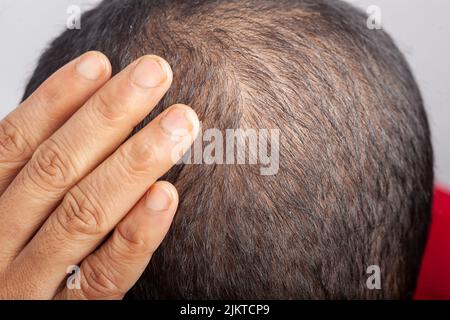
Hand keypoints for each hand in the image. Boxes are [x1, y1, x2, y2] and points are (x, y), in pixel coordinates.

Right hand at [0, 51, 198, 298]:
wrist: (16, 318)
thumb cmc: (17, 263)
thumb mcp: (11, 217)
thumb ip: (33, 181)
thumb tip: (81, 118)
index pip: (13, 145)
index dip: (56, 101)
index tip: (100, 64)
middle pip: (54, 169)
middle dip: (108, 116)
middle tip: (156, 74)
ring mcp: (29, 286)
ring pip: (83, 213)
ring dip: (136, 161)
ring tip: (179, 122)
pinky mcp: (67, 316)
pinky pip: (104, 275)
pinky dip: (136, 233)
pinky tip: (165, 194)